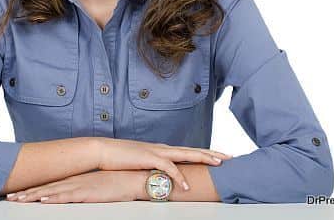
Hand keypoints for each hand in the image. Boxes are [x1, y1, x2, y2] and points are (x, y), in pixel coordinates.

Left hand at [6, 170, 139, 202]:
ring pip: (52, 192)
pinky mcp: (87, 193)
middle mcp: (75, 181)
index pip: (51, 184)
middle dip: (27, 193)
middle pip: (46, 188)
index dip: (34, 189)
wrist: (136, 178)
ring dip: (34, 196)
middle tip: (10, 197)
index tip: (19, 193)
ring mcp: (80, 186)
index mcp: (76, 179)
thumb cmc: (119, 183)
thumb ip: (86, 188)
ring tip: (18, 199)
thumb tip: (77, 194)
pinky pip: (67, 196)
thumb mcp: (98, 186)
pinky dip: (54, 198)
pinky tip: (43, 199)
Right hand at [97, 138, 232, 191]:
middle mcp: (163, 148)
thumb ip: (153, 168)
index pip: (189, 151)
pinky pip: (169, 168)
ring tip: (218, 164)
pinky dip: (179, 177)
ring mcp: (157, 151)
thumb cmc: (120, 159)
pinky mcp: (149, 158)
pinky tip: (186, 186)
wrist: (103, 151)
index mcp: (162, 150)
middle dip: (212, 153)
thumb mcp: (141, 164)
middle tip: (230, 156)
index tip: (220, 156)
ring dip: (203, 158)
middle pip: (193, 150)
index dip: (205, 153)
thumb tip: (161, 177)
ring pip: (186, 154)